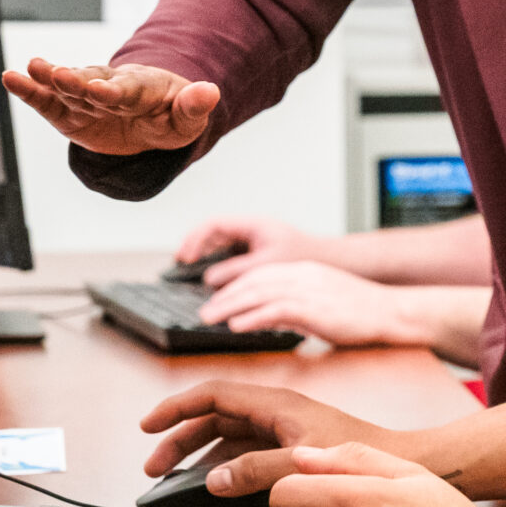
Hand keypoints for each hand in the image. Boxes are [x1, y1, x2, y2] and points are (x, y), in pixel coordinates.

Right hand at [1, 59, 219, 155]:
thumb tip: (211, 92)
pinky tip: (11, 78)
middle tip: (57, 74)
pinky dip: (31, 91)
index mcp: (141, 89)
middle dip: (75, 81)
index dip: (113, 91)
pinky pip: (48, 102)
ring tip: (29, 69)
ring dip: (49, 81)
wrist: (150, 116)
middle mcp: (110, 87)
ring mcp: (86, 98)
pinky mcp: (69, 112)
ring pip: (67, 90)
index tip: (98, 89)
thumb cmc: (170, 114)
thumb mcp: (187, 117)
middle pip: (92, 85)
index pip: (126, 90)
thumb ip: (195, 106)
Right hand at [139, 381, 410, 497]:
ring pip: (226, 437)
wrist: (402, 464)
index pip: (213, 395)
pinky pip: (243, 454)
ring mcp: (283, 431)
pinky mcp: (291, 452)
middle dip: (179, 437)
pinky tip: (209, 487)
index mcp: (276, 404)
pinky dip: (220, 467)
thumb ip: (255, 470)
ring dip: (196, 455)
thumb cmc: (360, 457)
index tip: (149, 426)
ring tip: (170, 479)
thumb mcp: (301, 463)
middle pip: (213, 418)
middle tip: (152, 466)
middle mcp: (276, 413)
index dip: (177, 408)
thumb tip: (212, 479)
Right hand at [173, 214, 326, 276]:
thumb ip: (238, 270)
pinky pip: (228, 257)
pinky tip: (210, 281)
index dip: (195, 239)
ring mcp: (251, 241)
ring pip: (219, 246)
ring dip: (203, 257)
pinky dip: (217, 267)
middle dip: (194, 247)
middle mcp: (249, 230)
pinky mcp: (254, 254)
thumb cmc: (303, 256)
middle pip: (213, 234)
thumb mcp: (267, 264)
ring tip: (188, 272)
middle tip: (179, 264)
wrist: (326, 260)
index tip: (185, 257)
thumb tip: (209, 278)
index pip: (215, 224)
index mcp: (253, 224)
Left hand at [198, 261, 415, 344]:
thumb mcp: (328, 299)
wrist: (394, 311)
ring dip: (230, 307)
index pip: (262, 272)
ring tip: (209, 318)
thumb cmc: (365, 312)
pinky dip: (252, 318)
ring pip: (258, 293)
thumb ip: (301, 304)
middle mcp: (304, 275)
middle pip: (254, 280)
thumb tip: (276, 318)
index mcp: (307, 270)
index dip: (237, 285)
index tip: (219, 298)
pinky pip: (275, 310)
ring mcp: (309, 290)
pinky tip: (236, 326)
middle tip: (204, 310)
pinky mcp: (315, 308)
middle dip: (226, 295)